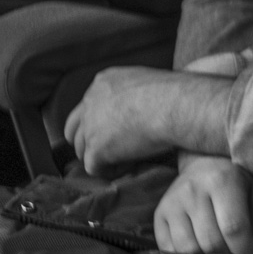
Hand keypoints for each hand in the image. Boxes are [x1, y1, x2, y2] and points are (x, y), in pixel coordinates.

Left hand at [64, 67, 231, 176]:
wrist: (177, 106)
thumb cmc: (176, 95)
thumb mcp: (147, 84)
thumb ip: (133, 95)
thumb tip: (142, 110)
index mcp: (103, 82)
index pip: (87, 106)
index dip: (97, 123)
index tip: (114, 133)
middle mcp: (91, 101)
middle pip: (74, 129)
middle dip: (88, 142)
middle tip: (111, 152)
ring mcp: (90, 125)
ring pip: (82, 150)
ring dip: (102, 158)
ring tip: (126, 159)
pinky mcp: (96, 148)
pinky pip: (94, 168)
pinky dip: (110, 171)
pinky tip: (130, 165)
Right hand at [154, 154, 252, 253]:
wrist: (205, 165)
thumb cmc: (239, 184)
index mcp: (222, 180)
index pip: (234, 228)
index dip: (246, 251)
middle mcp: (193, 189)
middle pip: (211, 242)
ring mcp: (172, 202)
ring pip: (189, 250)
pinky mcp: (159, 214)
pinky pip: (170, 251)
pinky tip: (200, 251)